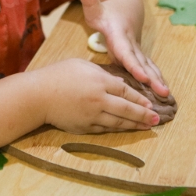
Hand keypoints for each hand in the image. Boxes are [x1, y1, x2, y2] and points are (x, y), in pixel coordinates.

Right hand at [34, 58, 159, 133]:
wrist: (38, 96)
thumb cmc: (59, 75)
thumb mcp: (83, 66)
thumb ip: (103, 74)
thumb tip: (120, 84)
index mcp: (100, 82)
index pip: (126, 91)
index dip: (140, 98)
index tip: (150, 103)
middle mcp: (99, 100)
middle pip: (127, 109)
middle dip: (144, 115)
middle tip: (157, 119)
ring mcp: (92, 116)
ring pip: (118, 122)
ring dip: (134, 125)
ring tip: (147, 126)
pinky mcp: (84, 127)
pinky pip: (105, 129)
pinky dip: (118, 129)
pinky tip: (126, 129)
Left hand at [79, 0, 168, 97]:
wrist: (126, 8)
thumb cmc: (106, 11)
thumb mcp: (95, 6)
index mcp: (120, 35)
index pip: (126, 52)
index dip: (134, 65)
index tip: (143, 77)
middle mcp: (131, 44)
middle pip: (142, 63)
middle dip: (152, 78)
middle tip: (162, 91)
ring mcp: (137, 50)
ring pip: (149, 66)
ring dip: (158, 80)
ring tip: (167, 96)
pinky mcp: (139, 56)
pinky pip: (149, 69)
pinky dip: (157, 80)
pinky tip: (164, 95)